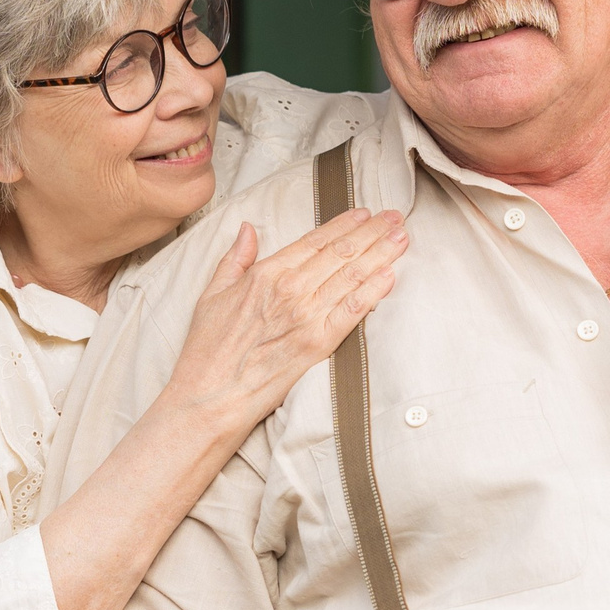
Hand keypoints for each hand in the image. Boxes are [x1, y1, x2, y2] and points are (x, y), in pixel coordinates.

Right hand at [170, 208, 407, 430]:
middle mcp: (290, 290)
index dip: (343, 224)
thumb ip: (235, 259)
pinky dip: (373, 292)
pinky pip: (352, 311)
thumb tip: (247, 229)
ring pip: (352, 276)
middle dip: (372, 232)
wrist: (210, 395)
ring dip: (380, 254)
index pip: (315, 240)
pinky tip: (390, 276)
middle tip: (395, 218)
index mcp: (266, 274)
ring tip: (400, 237)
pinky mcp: (319, 344)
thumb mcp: (212, 294)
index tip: (364, 214)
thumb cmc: (208, 351)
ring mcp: (307, 316)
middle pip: (340, 253)